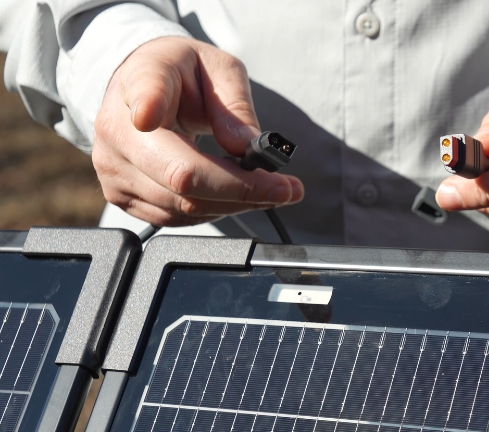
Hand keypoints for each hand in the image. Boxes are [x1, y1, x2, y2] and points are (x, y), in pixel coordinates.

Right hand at [93, 37, 302, 226]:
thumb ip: (234, 104)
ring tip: (270, 190)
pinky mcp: (121, 196)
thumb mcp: (218, 69)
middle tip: (286, 188)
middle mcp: (116, 132)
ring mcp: (113, 169)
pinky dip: (217, 210)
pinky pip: (177, 217)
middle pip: (181, 176)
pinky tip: (238, 195)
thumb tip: (247, 145)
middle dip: (244, 189)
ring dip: (237, 204)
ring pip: (184, 206)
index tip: (158, 117)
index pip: (145, 99)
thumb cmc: (180, 74)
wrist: (139, 89)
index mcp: (138, 83)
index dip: (150, 108)